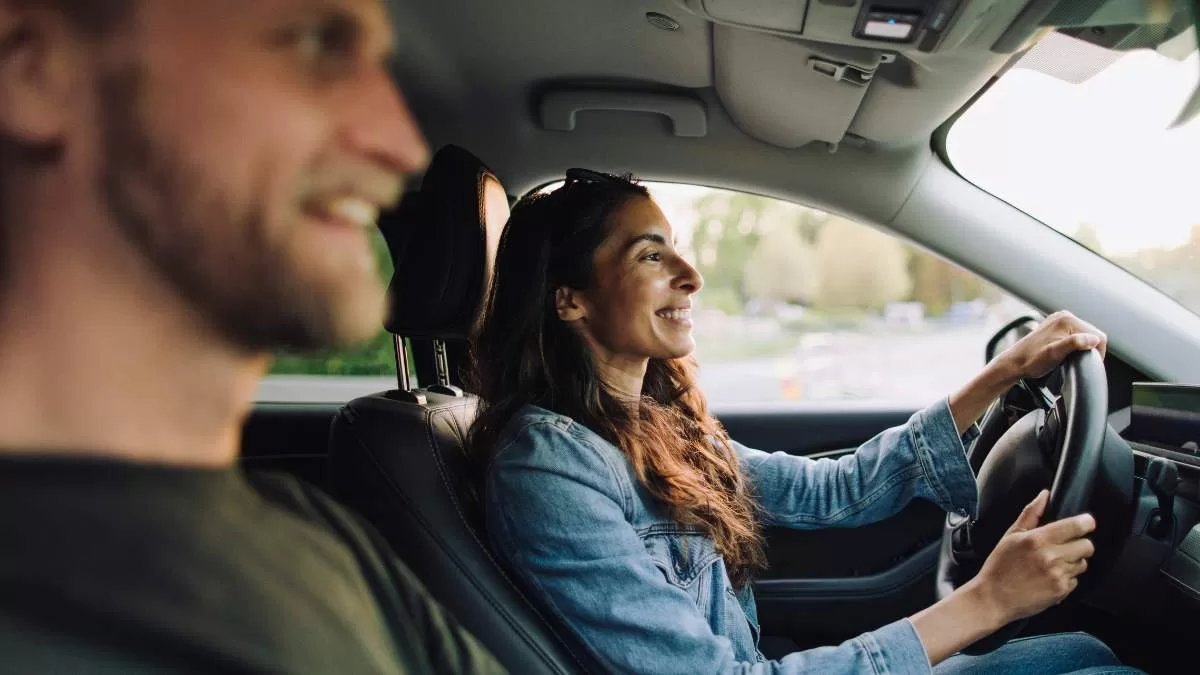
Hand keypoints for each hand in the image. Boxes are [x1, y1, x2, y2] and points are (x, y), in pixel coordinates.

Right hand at [967, 490, 1095, 625]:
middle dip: (1080, 545)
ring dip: (1073, 563)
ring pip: (1083, 564)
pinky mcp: (1061, 591)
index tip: (1087, 523)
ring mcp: (1058, 575)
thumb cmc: (1000, 566)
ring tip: (1053, 566)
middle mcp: (1051, 556)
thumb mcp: (1011, 536)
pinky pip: (1076, 581)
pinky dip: (1066, 579)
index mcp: (1038, 539)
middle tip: (1065, 548)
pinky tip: (1049, 579)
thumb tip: (1045, 495)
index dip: (1086, 523)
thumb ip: (1031, 514)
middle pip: (1087, 546)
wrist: (993, 598)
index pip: (1076, 526)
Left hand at [998, 311, 1106, 380]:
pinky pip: (1074, 334)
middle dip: (1090, 349)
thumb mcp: (1054, 354)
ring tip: (1073, 358)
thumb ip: (1074, 344)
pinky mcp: (1055, 326)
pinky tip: (1068, 353)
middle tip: (1080, 362)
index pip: (1098, 335)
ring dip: (1083, 347)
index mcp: (1067, 319)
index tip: (1092, 363)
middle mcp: (1064, 316)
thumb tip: (1093, 339)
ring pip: (1084, 334)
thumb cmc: (1031, 360)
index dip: (1098, 352)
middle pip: (1092, 334)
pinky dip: (1076, 344)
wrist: (1014, 363)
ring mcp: (1059, 320)